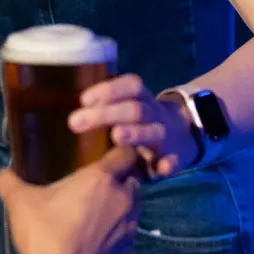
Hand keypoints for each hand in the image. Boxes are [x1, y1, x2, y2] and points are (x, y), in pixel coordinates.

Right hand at [0, 147, 144, 253]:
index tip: (105, 156)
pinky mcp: (128, 248)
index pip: (127, 153)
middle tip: (94, 187)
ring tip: (93, 212)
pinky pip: (126, 230)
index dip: (119, 152)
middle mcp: (124, 197)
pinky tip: (94, 236)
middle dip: (118, 180)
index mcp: (102, 177)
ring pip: (132, 205)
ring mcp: (129, 224)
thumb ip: (10, 181)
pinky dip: (115, 229)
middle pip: (131, 180)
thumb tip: (3, 173)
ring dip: (118, 205)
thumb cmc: (44, 232)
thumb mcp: (19, 202)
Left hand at [70, 75, 197, 178]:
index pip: (131, 86)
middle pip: (134, 109)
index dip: (109, 90)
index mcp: (142, 99)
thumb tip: (69, 116)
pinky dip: (169, 164)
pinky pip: (174, 161)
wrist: (183, 134)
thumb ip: (105, 108)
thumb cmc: (140, 121)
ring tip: (116, 135)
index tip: (84, 100)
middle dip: (106, 114)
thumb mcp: (127, 108)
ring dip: (136, 133)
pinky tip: (162, 168)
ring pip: (153, 132)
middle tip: (74, 122)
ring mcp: (165, 136)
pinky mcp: (175, 158)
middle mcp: (154, 114)